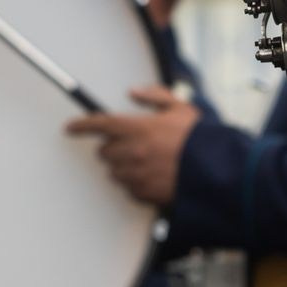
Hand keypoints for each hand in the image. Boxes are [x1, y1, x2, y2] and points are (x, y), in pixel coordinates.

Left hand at [64, 85, 200, 206]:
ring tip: (145, 162)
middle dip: (112, 148)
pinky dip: (135, 183)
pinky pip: (128, 189)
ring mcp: (137, 176)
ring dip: (123, 167)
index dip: (81, 125)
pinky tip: (152, 176)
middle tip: (131, 145)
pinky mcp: (144, 194)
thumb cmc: (199, 139)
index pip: (100, 124)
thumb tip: (133, 92)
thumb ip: (155, 96)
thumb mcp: (181, 108)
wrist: (216, 172)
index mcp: (139, 128)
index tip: (70, 128)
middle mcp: (133, 153)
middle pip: (104, 152)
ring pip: (114, 172)